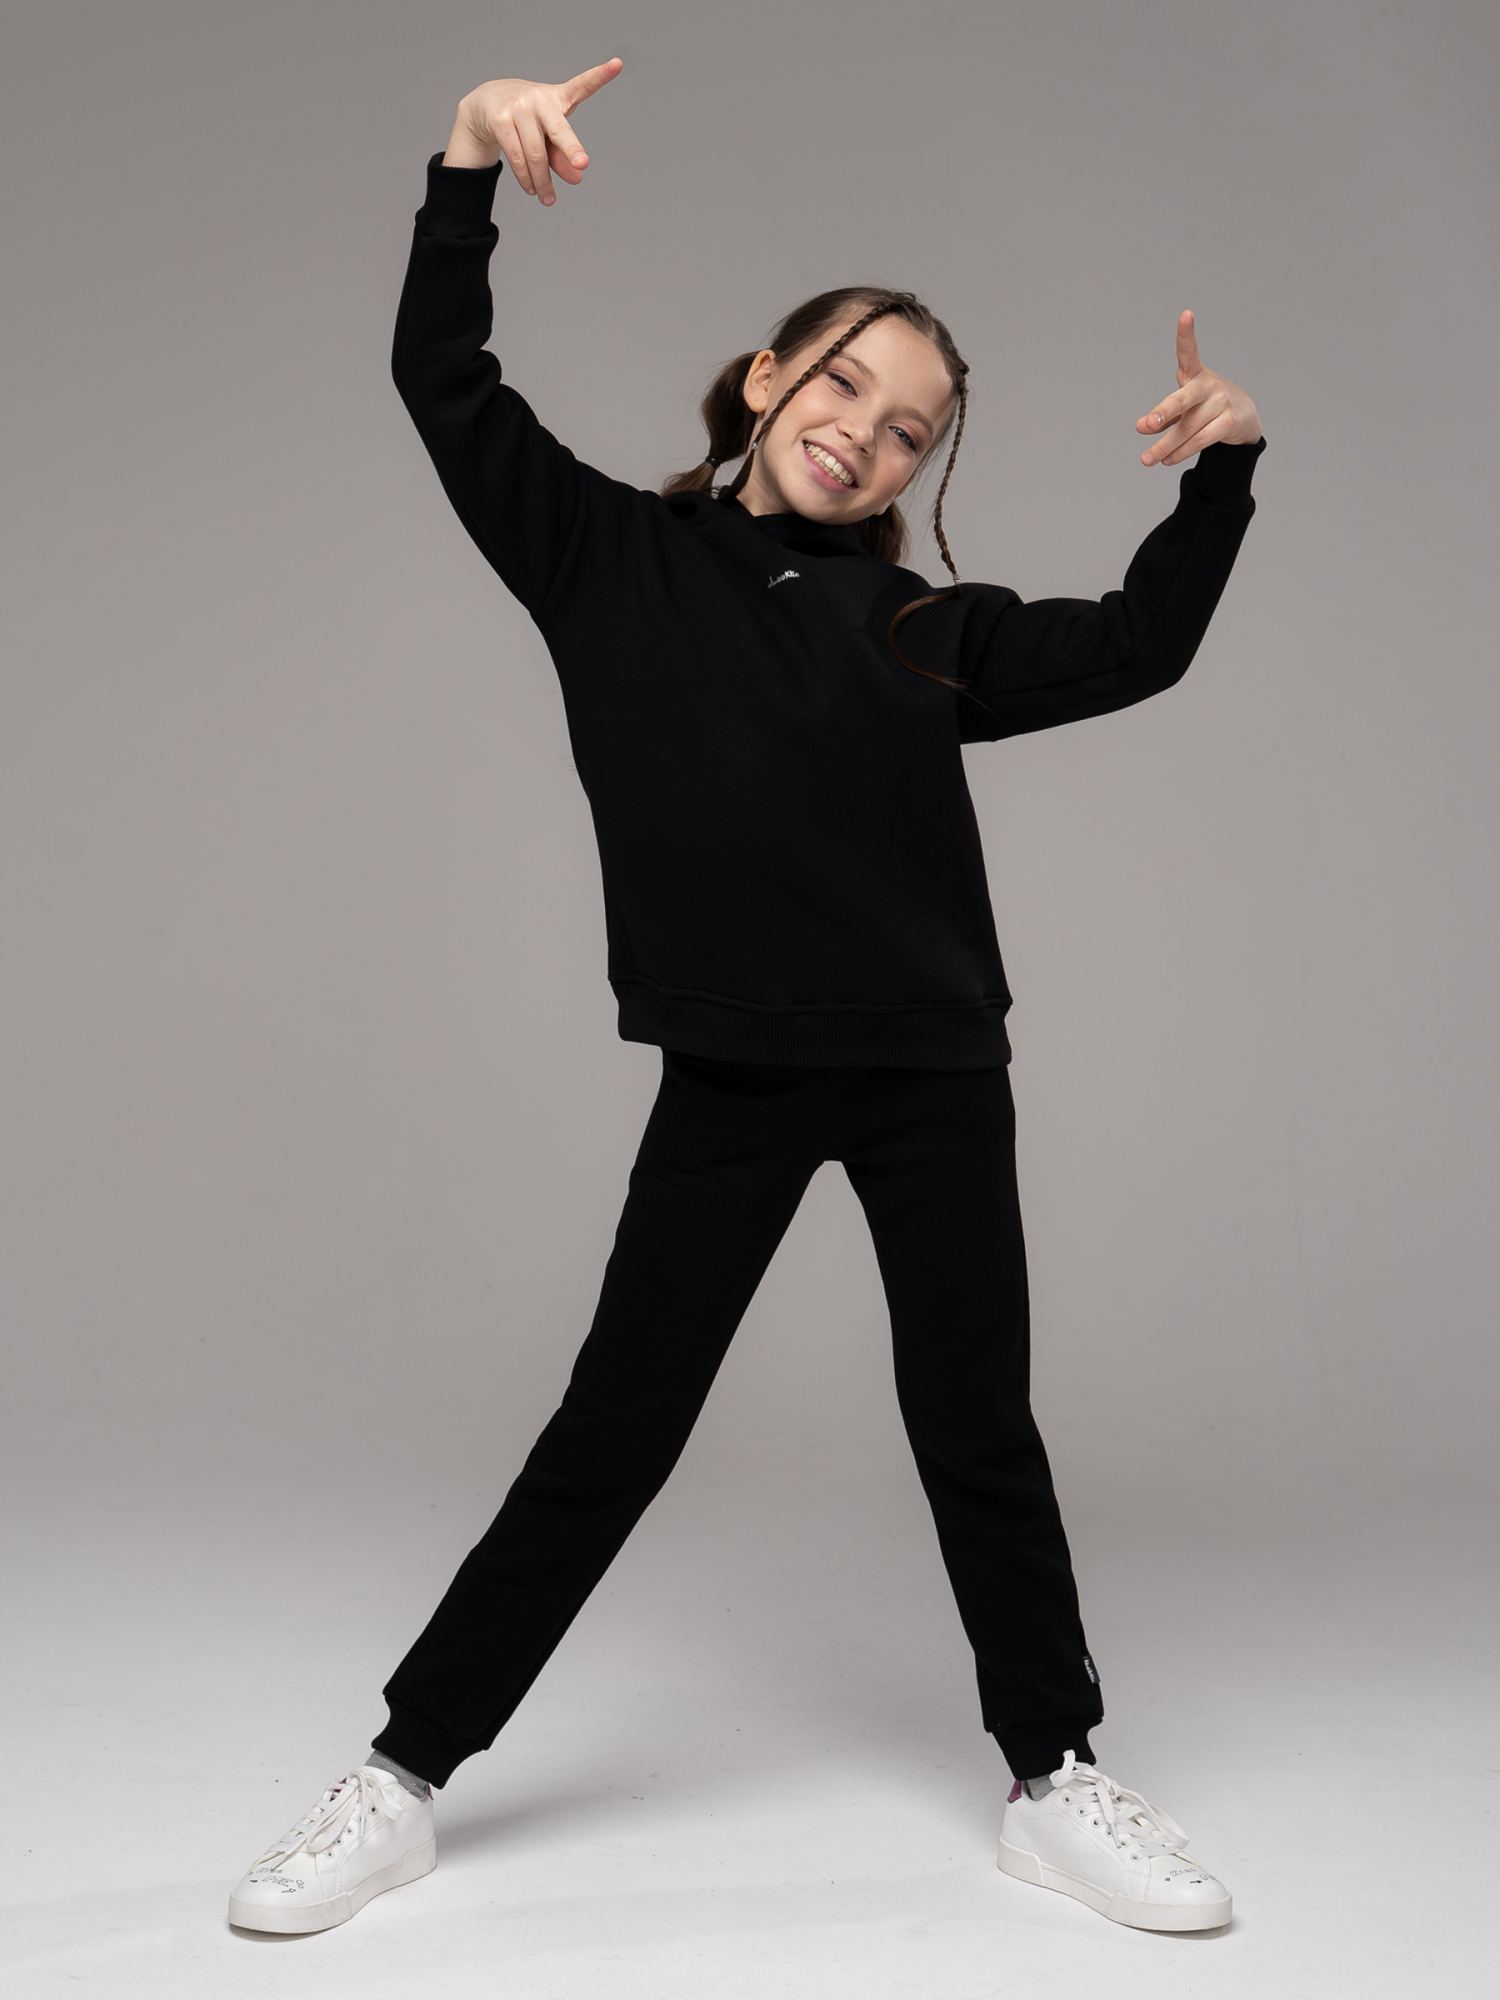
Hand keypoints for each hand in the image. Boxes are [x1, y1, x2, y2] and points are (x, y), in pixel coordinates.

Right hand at [459, 57, 623, 205]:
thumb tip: (577, 179)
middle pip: (559, 130)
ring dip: (543, 182)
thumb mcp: (549, 135)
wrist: (486, 103)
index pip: (582, 85)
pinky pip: (517, 157)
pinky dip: (526, 178)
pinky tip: (531, 189)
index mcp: (558, 97)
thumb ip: (563, 155)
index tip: (618, 64)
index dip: (600, 75)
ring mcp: (519, 107)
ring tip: (548, 199)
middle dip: (571, 148)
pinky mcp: (501, 120)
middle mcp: (539, 98)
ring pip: (536, 153)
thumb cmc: (528, 119)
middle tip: (582, 164)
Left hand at [1135, 309, 1261, 465]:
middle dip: (1163, 413)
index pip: (1189, 351)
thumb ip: (1163, 415)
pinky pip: (1200, 440)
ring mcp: (1220, 403)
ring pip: (1187, 429)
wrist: (1243, 416)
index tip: (1186, 314)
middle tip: (1145, 426)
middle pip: (1181, 401)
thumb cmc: (1204, 405)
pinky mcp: (1229, 422)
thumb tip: (1142, 427)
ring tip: (1148, 459)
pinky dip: (1181, 452)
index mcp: (1194, 374)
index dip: (1187, 334)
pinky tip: (1167, 459)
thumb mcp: (1183, 405)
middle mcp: (1208, 385)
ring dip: (1165, 447)